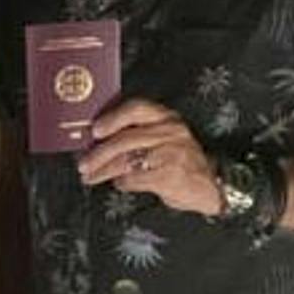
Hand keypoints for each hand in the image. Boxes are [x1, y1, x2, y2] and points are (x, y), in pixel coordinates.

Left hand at [75, 98, 222, 216]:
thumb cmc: (181, 160)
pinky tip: (119, 184)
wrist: (210, 184)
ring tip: (90, 177)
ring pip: (127, 159)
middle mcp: (171, 131)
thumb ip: (138, 134)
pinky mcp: (169, 174)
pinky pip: (135, 178)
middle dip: (99, 153)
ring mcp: (171, 152)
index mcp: (166, 117)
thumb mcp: (164, 138)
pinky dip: (123, 183)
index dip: (112, 118)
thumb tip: (98, 140)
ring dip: (103, 170)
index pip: (136, 109)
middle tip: (83, 164)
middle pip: (126, 138)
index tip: (94, 130)